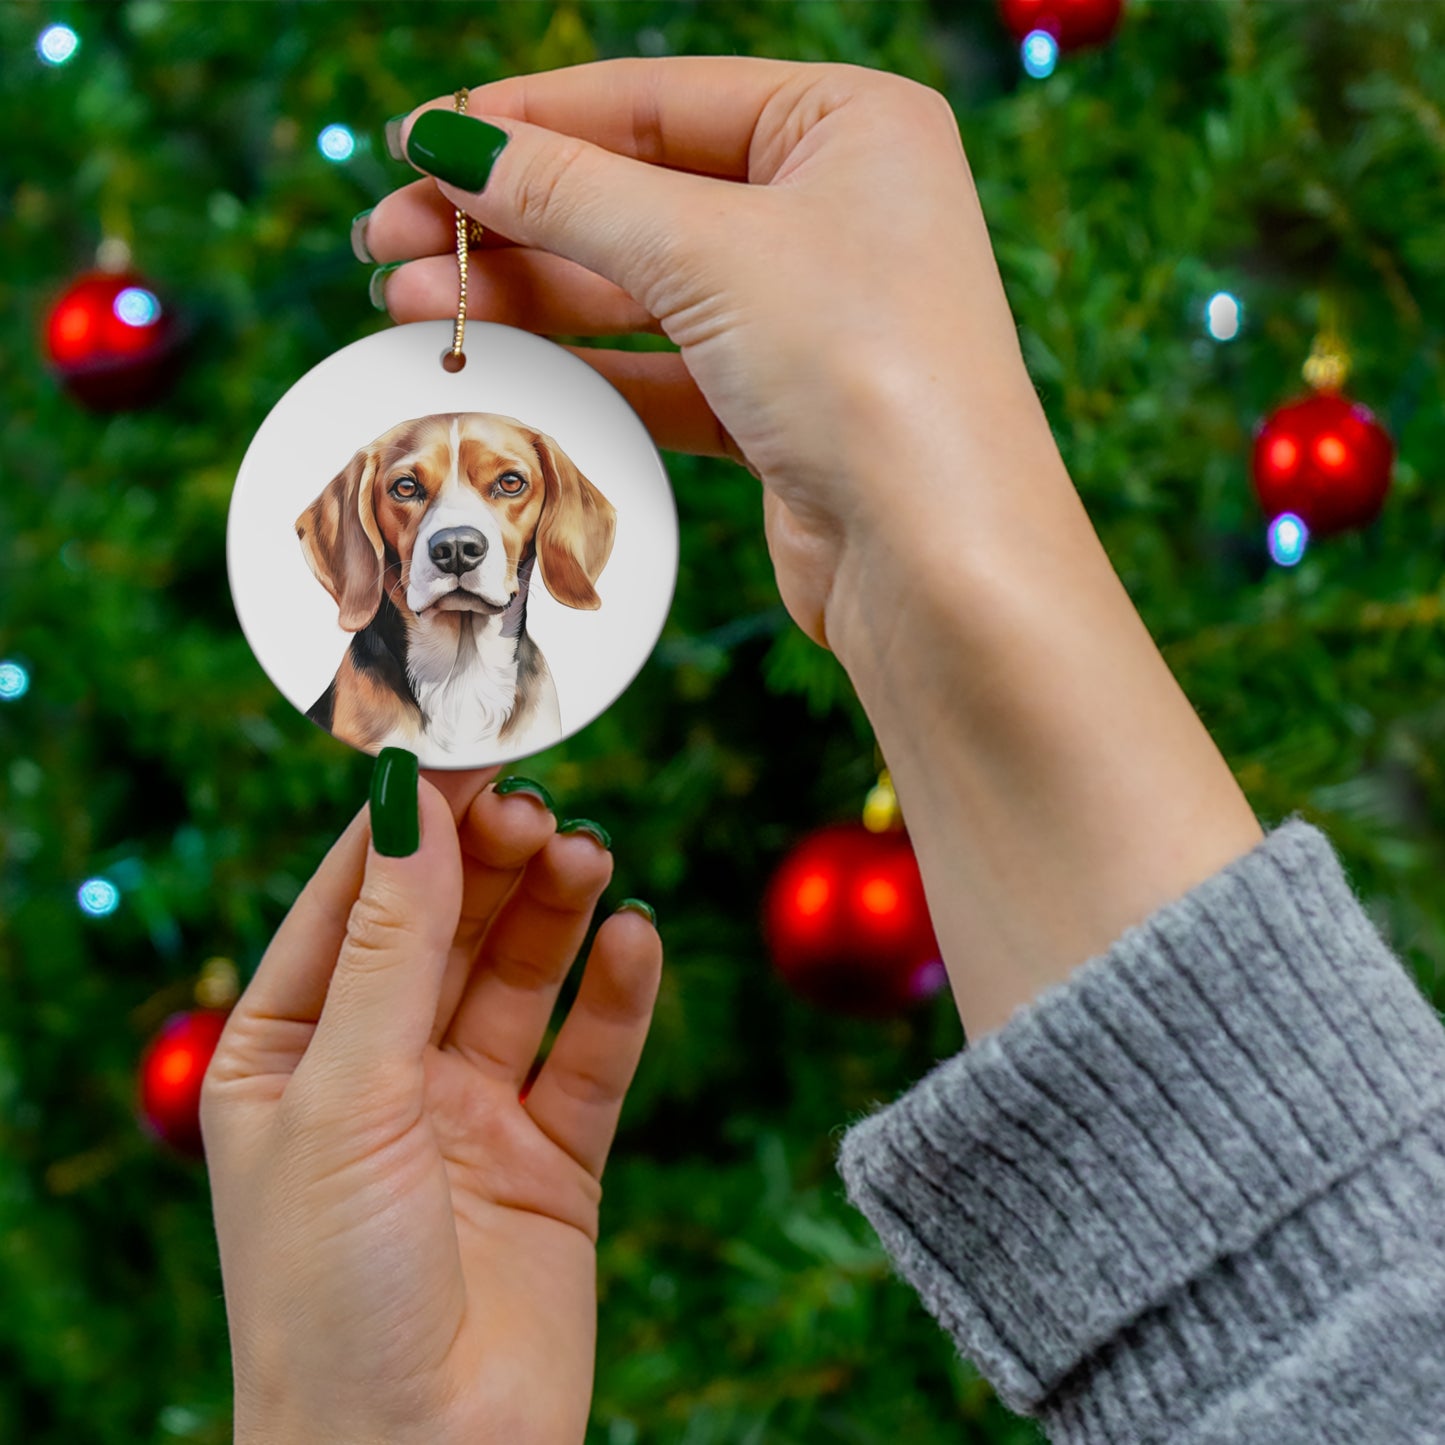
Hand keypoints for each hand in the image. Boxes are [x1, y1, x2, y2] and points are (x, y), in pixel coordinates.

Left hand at [201, 765, 661, 1444]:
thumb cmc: (331, 1293)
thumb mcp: (346, 1095)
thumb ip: (391, 947)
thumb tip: (411, 802)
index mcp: (289, 1053)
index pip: (353, 902)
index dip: (410, 825)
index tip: (468, 749)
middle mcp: (380, 1073)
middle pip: (447, 928)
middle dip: (491, 863)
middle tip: (541, 808)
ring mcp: (469, 1114)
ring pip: (521, 978)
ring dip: (555, 912)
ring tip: (589, 856)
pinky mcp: (552, 1160)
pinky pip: (591, 1055)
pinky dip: (617, 995)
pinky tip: (636, 939)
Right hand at [361, 57, 1054, 653]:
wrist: (937, 561)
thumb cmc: (863, 371)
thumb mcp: (707, 251)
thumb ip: (571, 192)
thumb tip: (451, 141)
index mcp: (848, 125)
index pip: (655, 100)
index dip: (527, 120)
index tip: (417, 141)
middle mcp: (835, 210)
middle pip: (636, 194)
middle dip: (508, 218)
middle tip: (387, 239)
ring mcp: (808, 314)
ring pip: (640, 287)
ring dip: (526, 295)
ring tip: (407, 303)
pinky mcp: (782, 407)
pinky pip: (661, 368)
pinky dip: (580, 366)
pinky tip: (494, 363)